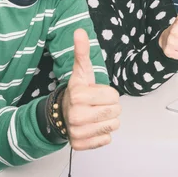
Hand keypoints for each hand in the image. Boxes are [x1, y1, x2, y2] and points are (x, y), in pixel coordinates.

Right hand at [62, 29, 120, 150]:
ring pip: (113, 126)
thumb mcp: (81, 71)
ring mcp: (77, 131)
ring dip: (108, 121)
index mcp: (78, 95)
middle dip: (111, 107)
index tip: (97, 93)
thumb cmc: (77, 92)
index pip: (113, 96)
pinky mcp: (80, 145)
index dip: (109, 93)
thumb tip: (80, 31)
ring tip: (95, 114)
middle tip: (97, 104)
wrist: (62, 113)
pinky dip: (103, 134)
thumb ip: (82, 51)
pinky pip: (106, 140)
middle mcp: (76, 115)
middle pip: (115, 112)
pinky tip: (93, 126)